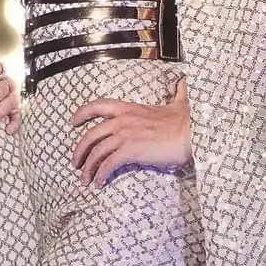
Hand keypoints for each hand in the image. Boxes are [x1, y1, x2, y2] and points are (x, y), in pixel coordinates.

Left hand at [71, 78, 190, 186]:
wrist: (191, 132)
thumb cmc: (185, 120)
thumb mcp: (175, 101)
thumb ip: (175, 92)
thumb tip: (182, 82)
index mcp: (129, 108)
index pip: (99, 105)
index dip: (83, 113)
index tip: (74, 121)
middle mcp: (122, 120)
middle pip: (91, 134)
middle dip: (80, 150)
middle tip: (76, 162)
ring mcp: (125, 135)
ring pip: (97, 152)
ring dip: (88, 167)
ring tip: (84, 179)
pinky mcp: (130, 151)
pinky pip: (108, 164)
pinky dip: (101, 174)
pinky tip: (99, 183)